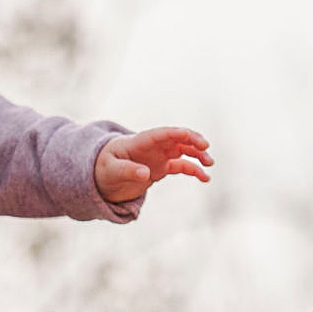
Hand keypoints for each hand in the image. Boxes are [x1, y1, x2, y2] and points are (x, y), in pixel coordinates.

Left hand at [94, 126, 212, 203]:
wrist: (103, 174)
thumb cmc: (104, 168)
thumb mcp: (112, 171)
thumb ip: (128, 171)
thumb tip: (146, 174)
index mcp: (141, 141)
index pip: (163, 133)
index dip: (178, 134)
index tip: (191, 138)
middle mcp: (154, 146)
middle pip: (177, 138)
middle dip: (193, 141)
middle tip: (206, 148)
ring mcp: (160, 156)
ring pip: (184, 151)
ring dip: (198, 154)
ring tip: (209, 164)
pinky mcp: (162, 167)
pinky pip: (182, 166)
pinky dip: (193, 170)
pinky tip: (205, 178)